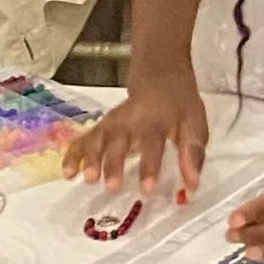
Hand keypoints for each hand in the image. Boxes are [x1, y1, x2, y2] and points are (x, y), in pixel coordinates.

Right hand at [63, 71, 208, 203]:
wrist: (160, 74)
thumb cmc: (179, 104)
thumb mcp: (194, 124)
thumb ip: (192, 154)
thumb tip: (192, 185)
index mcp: (156, 121)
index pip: (152, 145)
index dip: (150, 166)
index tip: (147, 189)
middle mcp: (130, 121)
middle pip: (119, 142)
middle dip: (114, 165)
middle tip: (111, 187)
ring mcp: (113, 122)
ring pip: (98, 139)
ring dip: (90, 158)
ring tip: (87, 179)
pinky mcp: (102, 125)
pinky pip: (85, 138)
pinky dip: (74, 154)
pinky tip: (68, 172)